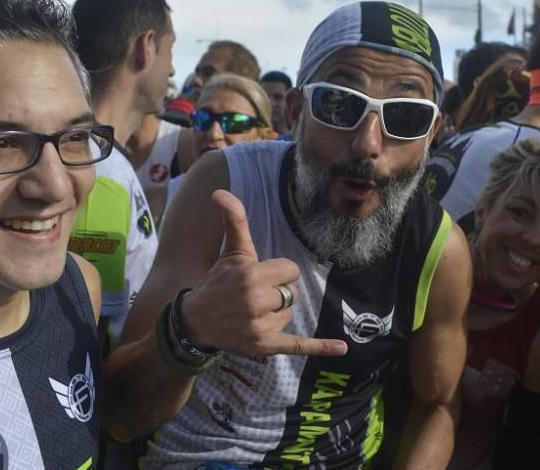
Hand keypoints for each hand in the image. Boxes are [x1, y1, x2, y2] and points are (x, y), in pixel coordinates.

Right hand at [180, 190, 347, 357]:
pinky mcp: (264, 346)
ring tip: (250, 314)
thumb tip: (219, 191)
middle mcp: (256, 301)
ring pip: (290, 314)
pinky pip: (298, 345)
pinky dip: (321, 347)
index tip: (259, 277)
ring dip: (276, 315)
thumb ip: (234, 220)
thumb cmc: (219, 281)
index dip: (278, 273)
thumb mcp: (231, 251)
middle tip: (251, 298)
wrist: (196, 320)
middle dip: (276, 294)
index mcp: (252, 275)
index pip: (291, 271)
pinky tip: (342, 348)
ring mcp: (260, 326)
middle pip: (292, 293)